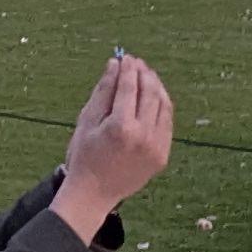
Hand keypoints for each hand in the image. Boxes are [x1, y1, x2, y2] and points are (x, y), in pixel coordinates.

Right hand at [52, 50, 173, 236]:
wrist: (93, 194)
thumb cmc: (84, 155)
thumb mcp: (87, 121)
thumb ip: (103, 91)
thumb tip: (115, 63)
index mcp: (120, 127)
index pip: (129, 87)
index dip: (128, 69)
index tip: (126, 57)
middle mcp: (143, 136)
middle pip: (150, 93)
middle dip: (144, 73)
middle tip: (137, 63)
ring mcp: (156, 147)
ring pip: (164, 105)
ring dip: (156, 87)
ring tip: (146, 76)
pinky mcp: (162, 156)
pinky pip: (167, 123)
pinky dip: (162, 106)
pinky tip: (153, 97)